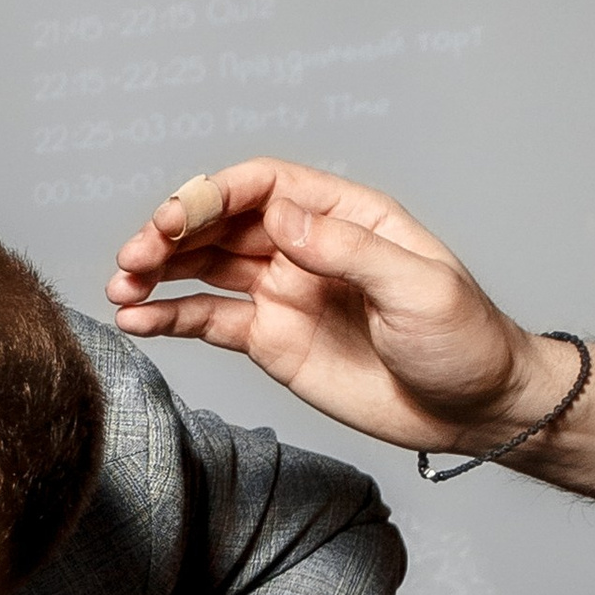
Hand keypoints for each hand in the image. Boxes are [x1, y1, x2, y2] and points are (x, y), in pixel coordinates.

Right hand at [106, 156, 565, 456]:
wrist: (474, 410)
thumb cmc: (464, 341)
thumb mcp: (418, 289)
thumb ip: (349, 252)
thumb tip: (283, 217)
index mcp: (344, 216)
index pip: (265, 185)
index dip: (215, 193)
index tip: (178, 217)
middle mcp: (305, 246)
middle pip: (222, 222)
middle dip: (172, 231)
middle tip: (135, 255)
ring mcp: (283, 291)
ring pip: (203, 267)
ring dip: (157, 271)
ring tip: (120, 286)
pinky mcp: (270, 340)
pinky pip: (207, 320)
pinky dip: (168, 317)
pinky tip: (136, 320)